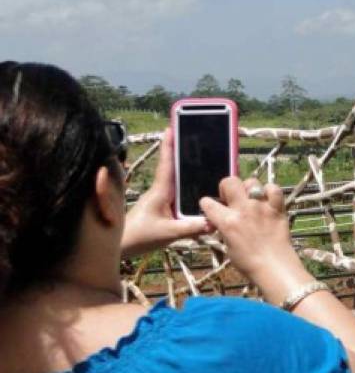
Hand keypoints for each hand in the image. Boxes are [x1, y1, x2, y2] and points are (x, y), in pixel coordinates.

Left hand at [121, 128, 210, 257]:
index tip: (173, 126)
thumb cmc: (140, 236)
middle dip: (182, 150)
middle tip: (192, 133)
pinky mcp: (164, 208)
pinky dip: (189, 186)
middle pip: (174, 166)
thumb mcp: (168, 233)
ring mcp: (162, 199)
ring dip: (187, 167)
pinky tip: (199, 186)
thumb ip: (191, 227)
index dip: (170, 145)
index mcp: (161, 191)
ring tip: (200, 155)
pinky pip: (180, 193)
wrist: (122, 246)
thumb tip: (214, 221)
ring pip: (178, 180)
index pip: (167, 163)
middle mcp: (162, 191)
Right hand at [199, 176, 305, 288]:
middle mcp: (243, 210)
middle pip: (230, 182)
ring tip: (251, 200)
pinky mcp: (278, 208)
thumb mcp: (228, 248)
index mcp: (227, 222)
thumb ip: (224, 230)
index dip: (207, 205)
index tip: (211, 207)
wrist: (275, 268)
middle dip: (226, 187)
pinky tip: (268, 200)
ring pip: (252, 182)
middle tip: (231, 199)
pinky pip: (274, 189)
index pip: (208, 203)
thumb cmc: (249, 264)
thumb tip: (222, 221)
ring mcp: (261, 206)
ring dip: (249, 189)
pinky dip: (270, 191)